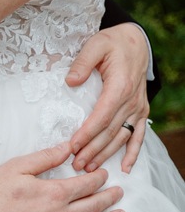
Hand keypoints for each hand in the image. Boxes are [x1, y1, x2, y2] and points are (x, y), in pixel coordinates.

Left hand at [65, 24, 149, 173]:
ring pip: (122, 137)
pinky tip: (125, 168)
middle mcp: (131, 101)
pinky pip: (139, 135)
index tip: (72, 146)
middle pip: (110, 132)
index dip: (87, 134)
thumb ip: (82, 62)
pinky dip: (134, 153)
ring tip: (89, 168)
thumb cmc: (112, 43)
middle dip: (92, 150)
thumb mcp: (95, 44)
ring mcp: (138, 108)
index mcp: (119, 87)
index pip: (101, 116)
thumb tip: (70, 82)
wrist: (136, 43)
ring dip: (106, 154)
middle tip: (76, 165)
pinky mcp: (141, 111)